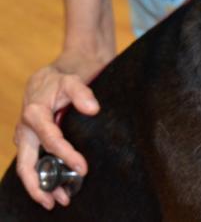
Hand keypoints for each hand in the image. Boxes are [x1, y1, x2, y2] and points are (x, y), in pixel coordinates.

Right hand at [15, 66, 99, 209]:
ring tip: (59, 200)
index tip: (83, 169)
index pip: (51, 141)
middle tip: (59, 200)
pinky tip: (56, 187)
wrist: (44, 81)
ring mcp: (25, 139)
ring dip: (41, 186)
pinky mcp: (29, 144)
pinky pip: (32, 164)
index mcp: (34, 115)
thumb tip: (93, 109)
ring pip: (28, 169)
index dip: (67, 156)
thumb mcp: (72, 82)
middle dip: (41, 185)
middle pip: (27, 165)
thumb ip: (82, 93)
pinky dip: (41, 177)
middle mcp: (25, 131)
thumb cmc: (58, 82)